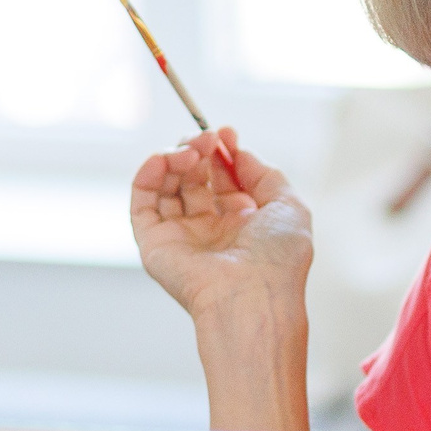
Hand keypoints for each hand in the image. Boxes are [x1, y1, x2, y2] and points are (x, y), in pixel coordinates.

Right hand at [129, 128, 312, 322]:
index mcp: (243, 225)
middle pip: (194, 179)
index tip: (223, 133)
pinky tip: (162, 159)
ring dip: (175, 159)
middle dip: (198, 151)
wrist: (252, 297)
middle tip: (204, 138)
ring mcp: (181, 237)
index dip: (222, 153)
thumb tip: (238, 151)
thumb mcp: (288, 205)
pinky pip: (142, 203)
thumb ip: (264, 173)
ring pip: (167, 186)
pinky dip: (147, 175)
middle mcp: (211, 231)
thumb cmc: (277, 260)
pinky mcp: (154, 245)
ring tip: (190, 151)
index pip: (224, 180)